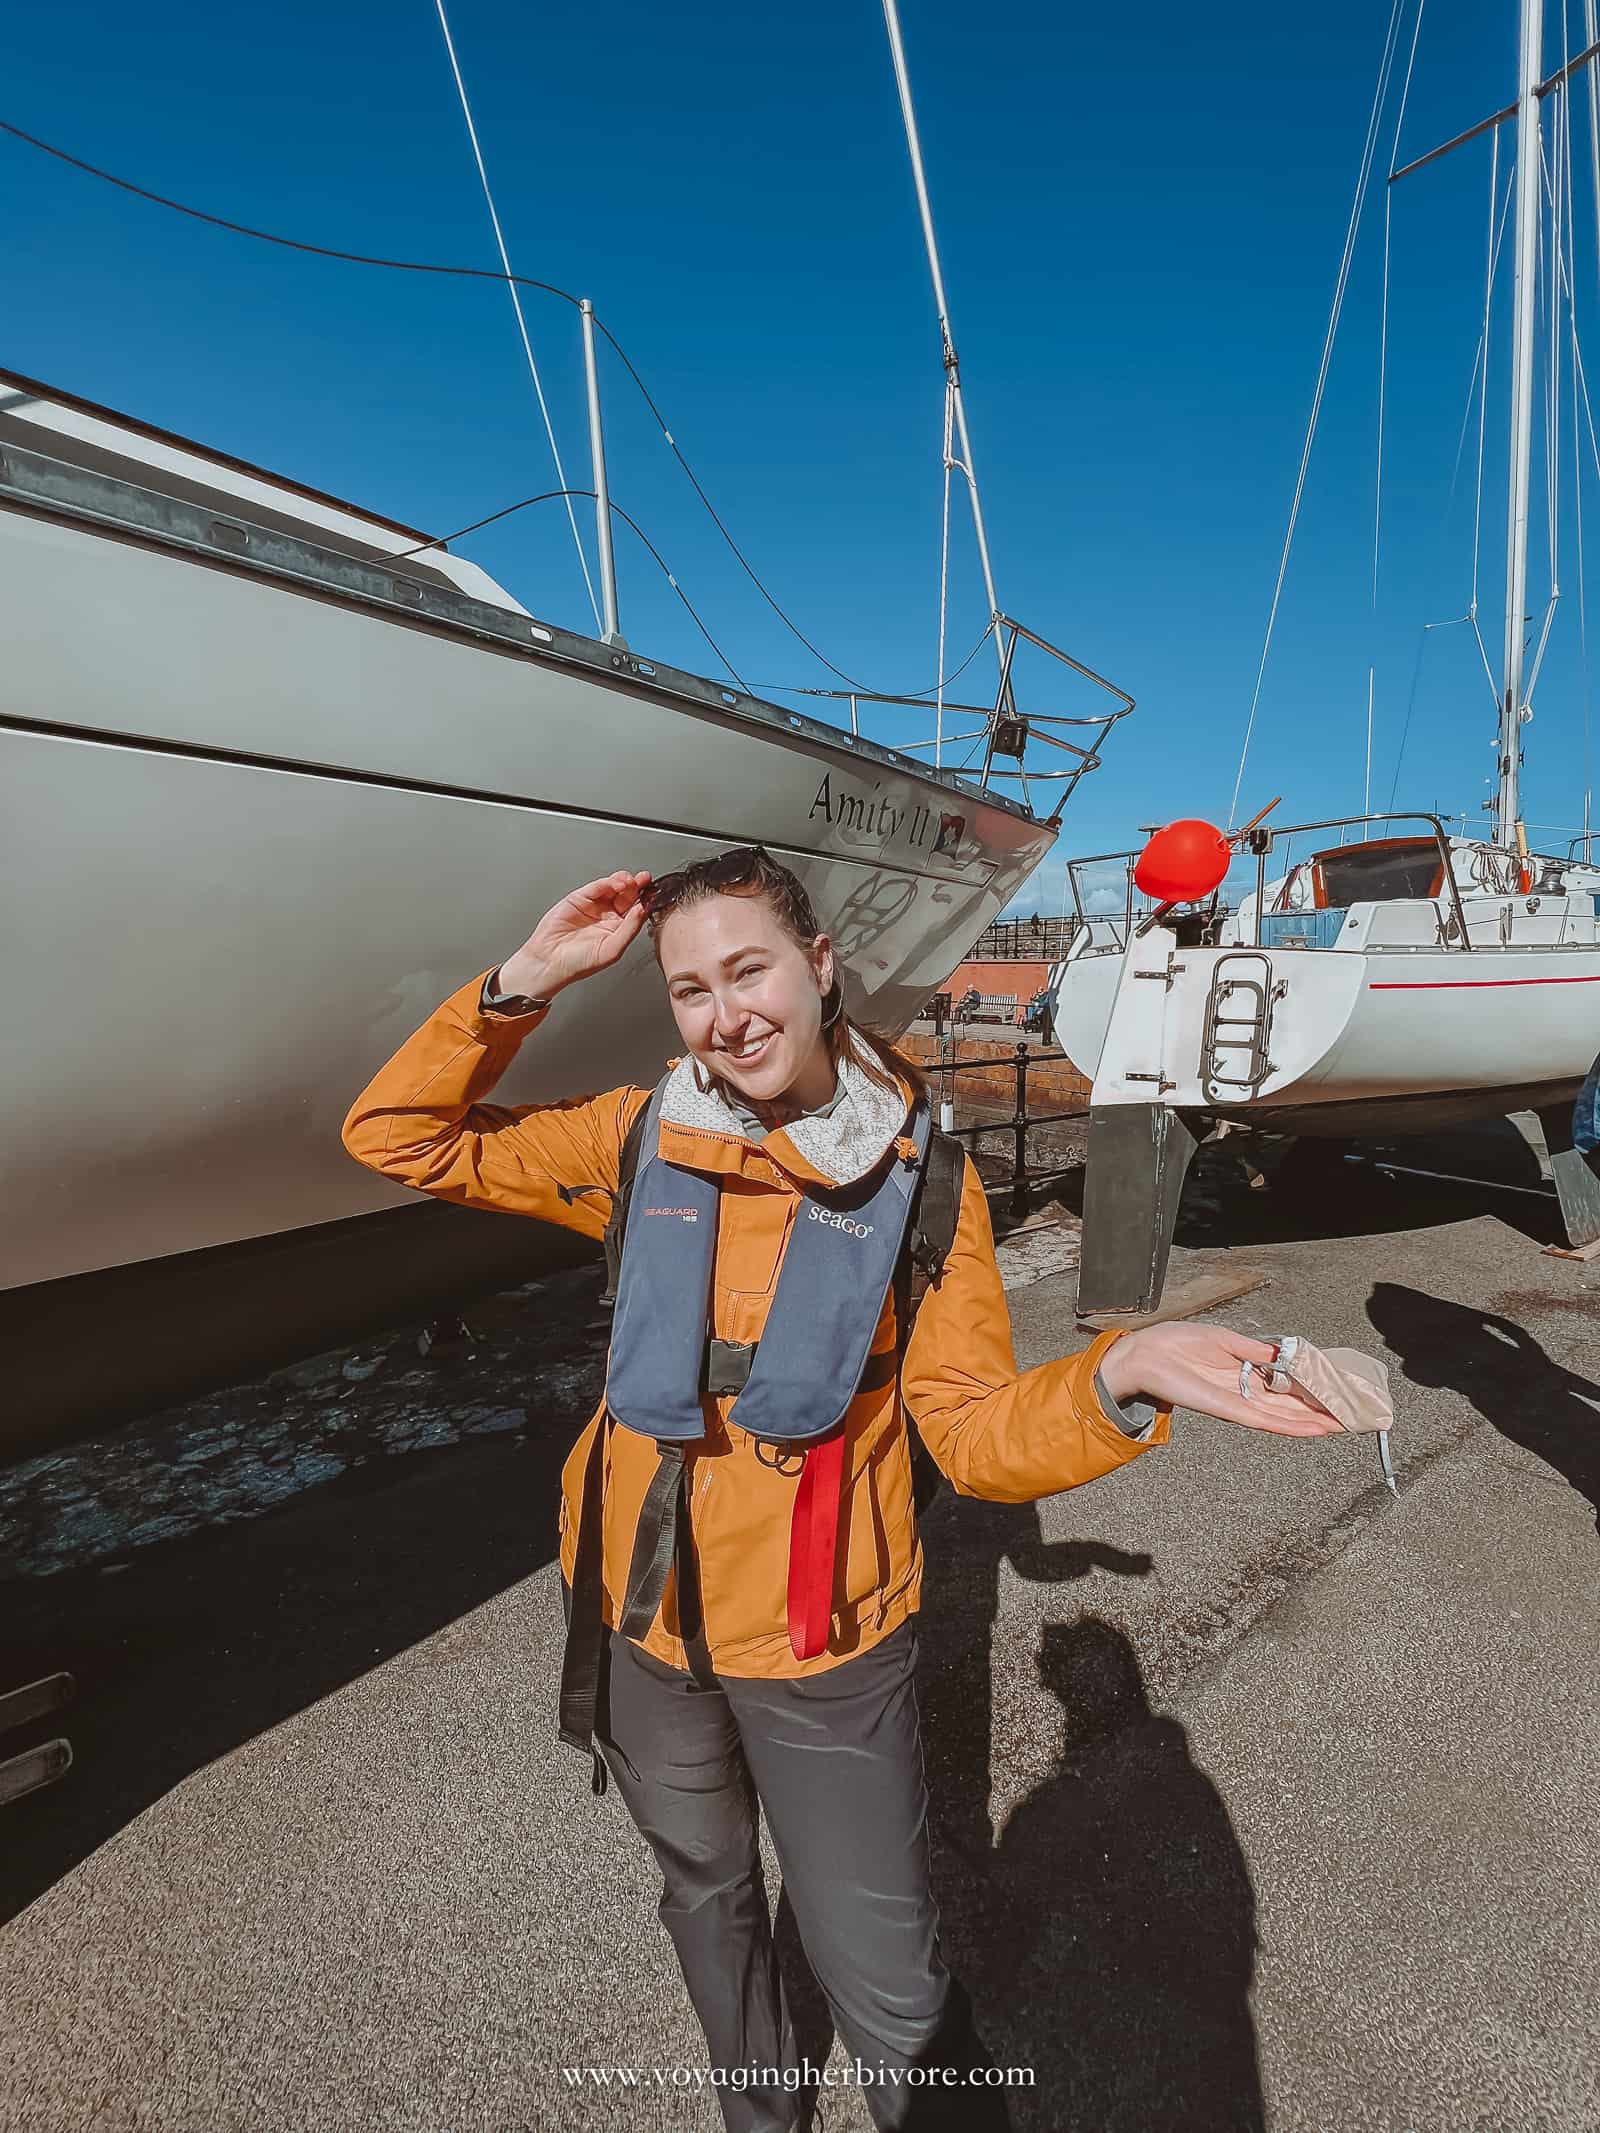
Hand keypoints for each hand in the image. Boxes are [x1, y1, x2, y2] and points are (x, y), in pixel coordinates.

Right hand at [497, 871, 652, 998]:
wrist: (550, 961)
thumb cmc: (579, 962)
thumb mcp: (612, 949)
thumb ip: (629, 929)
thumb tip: (643, 910)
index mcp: (619, 928)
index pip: (636, 910)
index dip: (645, 900)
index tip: (654, 892)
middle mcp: (608, 915)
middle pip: (627, 895)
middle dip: (636, 886)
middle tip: (644, 880)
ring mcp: (594, 906)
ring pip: (612, 887)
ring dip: (623, 881)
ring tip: (630, 881)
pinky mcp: (579, 898)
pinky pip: (595, 887)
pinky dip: (606, 883)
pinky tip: (616, 883)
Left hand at [1098, 1324, 1346, 1438]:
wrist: (1145, 1354)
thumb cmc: (1177, 1344)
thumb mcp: (1226, 1341)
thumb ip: (1257, 1351)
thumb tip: (1288, 1353)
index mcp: (1246, 1373)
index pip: (1287, 1385)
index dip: (1312, 1389)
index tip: (1340, 1390)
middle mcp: (1246, 1393)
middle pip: (1291, 1406)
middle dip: (1321, 1411)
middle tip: (1354, 1416)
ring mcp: (1239, 1403)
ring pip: (1285, 1418)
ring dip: (1315, 1423)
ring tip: (1345, 1427)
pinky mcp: (1228, 1409)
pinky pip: (1265, 1421)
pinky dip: (1291, 1426)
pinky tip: (1316, 1428)